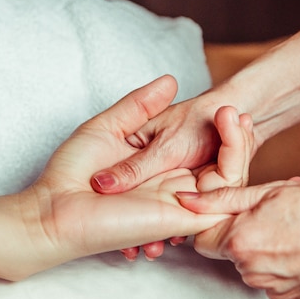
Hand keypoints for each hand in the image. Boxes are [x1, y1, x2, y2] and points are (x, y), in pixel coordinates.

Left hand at [18, 76, 228, 273]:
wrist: (56, 207)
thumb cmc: (73, 171)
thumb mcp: (109, 126)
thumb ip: (139, 105)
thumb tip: (171, 80)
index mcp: (158, 167)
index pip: (199, 151)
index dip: (220, 131)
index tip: (231, 108)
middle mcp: (172, 186)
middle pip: (220, 168)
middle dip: (239, 140)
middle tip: (243, 114)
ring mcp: (177, 203)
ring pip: (226, 184)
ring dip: (240, 151)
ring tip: (243, 121)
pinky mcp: (178, 218)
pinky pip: (217, 204)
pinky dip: (231, 180)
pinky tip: (233, 147)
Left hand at [177, 177, 299, 298]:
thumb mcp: (270, 192)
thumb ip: (224, 198)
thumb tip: (188, 199)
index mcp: (240, 244)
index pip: (202, 240)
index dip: (214, 224)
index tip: (231, 212)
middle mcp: (254, 273)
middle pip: (231, 253)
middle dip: (244, 234)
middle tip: (272, 214)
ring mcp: (277, 290)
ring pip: (256, 267)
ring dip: (267, 249)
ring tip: (295, 228)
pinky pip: (279, 281)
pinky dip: (287, 266)